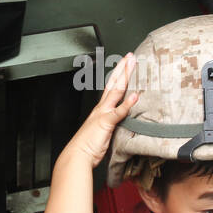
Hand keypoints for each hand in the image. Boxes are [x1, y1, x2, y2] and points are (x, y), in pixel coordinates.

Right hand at [64, 52, 137, 166]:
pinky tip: (135, 97)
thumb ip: (111, 123)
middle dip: (122, 68)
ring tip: (133, 65)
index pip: (112, 87)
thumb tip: (120, 120)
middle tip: (130, 56)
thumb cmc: (88, 147)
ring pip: (116, 91)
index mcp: (101, 109)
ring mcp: (103, 114)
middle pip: (114, 84)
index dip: (119, 75)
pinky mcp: (106, 124)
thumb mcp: (102, 131)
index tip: (126, 64)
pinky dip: (126, 104)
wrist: (77, 156)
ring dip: (125, 77)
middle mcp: (102, 108)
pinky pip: (118, 112)